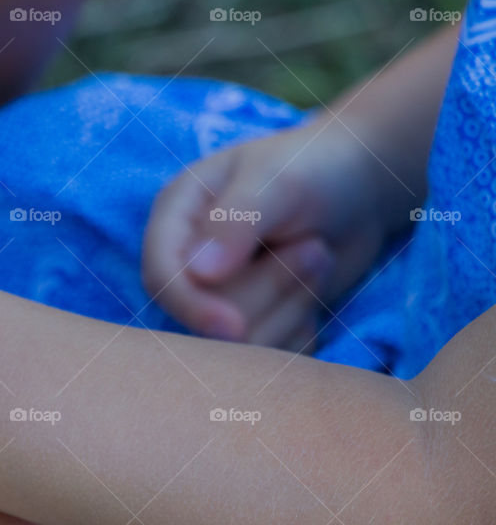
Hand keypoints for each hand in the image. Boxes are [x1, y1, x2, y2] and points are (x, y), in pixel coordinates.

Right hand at [142, 123, 390, 348]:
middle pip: (203, 318)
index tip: (233, 327)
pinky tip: (315, 289)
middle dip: (268, 289)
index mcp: (176, 218)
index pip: (161, 278)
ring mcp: (221, 297)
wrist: (362, 186)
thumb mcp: (277, 181)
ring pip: (240, 344)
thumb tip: (199, 274)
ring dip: (291, 305)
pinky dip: (301, 330)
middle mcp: (189, 262)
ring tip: (318, 256)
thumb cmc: (314, 167)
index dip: (190, 307)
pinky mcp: (256, 323)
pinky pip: (270, 357)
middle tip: (314, 247)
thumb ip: (235, 222)